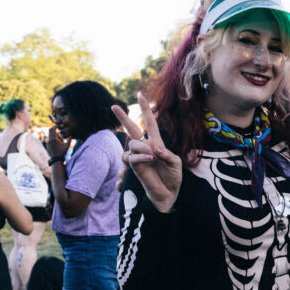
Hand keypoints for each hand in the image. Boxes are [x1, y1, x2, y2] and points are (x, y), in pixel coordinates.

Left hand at [47, 126, 70, 158]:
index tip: (57, 125)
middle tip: (56, 127)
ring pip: (49, 135)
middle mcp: (50, 140)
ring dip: (53, 134)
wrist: (56, 159)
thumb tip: (71, 136)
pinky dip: (52, 138)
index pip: (53, 129)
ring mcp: (48, 142)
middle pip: (49, 130)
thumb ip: (69, 140)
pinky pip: (49, 139)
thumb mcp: (67, 146)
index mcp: (54, 139)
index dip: (55, 126)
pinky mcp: (47, 145)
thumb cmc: (62, 152)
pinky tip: (55, 141)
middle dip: (53, 128)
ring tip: (57, 136)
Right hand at [112, 93, 181, 212]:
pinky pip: (128, 162)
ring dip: (139, 151)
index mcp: (156, 143)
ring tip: (151, 159)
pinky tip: (143, 168)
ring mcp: (137, 158)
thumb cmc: (173, 178)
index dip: (145, 109)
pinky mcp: (132, 169)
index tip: (140, 95)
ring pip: (130, 147)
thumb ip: (167, 155)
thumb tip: (154, 149)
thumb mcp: (175, 164)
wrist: (167, 194)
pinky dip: (136, 162)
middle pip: (131, 129)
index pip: (150, 124)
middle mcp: (145, 148)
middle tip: (114, 106)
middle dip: (123, 117)